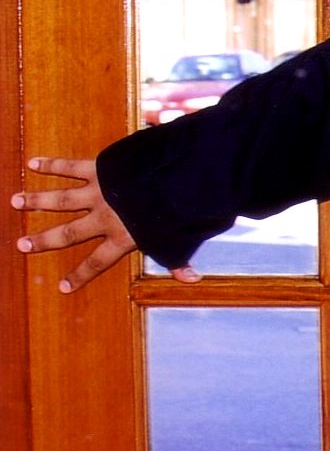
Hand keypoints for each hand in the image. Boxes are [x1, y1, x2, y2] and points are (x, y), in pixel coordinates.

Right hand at [12, 156, 198, 293]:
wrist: (178, 178)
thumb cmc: (180, 210)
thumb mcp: (179, 239)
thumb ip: (178, 260)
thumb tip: (192, 280)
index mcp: (122, 236)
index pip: (97, 262)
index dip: (80, 275)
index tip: (62, 287)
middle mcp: (104, 217)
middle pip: (68, 233)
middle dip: (44, 240)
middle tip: (22, 245)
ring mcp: (99, 192)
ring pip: (60, 200)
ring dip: (37, 201)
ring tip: (15, 202)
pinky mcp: (100, 169)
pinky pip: (71, 167)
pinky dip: (53, 164)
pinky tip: (34, 162)